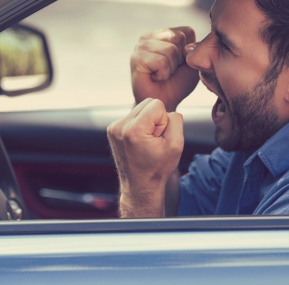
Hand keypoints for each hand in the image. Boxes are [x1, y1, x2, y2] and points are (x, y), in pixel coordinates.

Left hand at [107, 98, 183, 217]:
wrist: (140, 186)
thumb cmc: (158, 169)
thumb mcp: (176, 145)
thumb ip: (176, 120)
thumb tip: (168, 110)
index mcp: (134, 130)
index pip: (157, 104)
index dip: (164, 121)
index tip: (159, 138)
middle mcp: (119, 126)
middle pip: (147, 102)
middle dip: (156, 119)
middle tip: (154, 140)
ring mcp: (113, 128)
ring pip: (140, 108)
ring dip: (147, 121)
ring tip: (147, 141)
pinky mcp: (112, 129)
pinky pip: (132, 116)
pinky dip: (139, 125)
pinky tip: (139, 142)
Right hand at [131, 27, 198, 111]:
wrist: (163, 103)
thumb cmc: (177, 84)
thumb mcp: (193, 63)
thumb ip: (196, 47)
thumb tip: (190, 43)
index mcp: (163, 34)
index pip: (187, 31)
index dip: (188, 51)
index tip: (179, 64)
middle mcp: (150, 36)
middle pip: (178, 38)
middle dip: (179, 59)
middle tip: (169, 70)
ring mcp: (141, 46)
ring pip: (170, 50)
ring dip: (171, 68)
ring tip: (161, 74)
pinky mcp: (136, 58)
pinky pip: (161, 62)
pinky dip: (163, 74)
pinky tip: (155, 77)